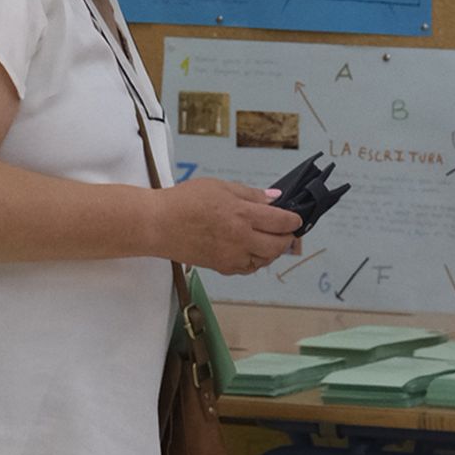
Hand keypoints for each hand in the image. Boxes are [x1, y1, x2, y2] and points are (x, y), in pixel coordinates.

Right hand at [158, 177, 301, 278]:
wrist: (159, 224)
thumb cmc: (185, 201)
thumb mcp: (220, 187)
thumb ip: (250, 194)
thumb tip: (274, 199)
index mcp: (242, 214)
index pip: (281, 221)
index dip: (293, 220)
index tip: (296, 218)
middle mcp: (241, 238)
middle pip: (278, 245)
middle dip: (287, 238)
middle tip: (287, 231)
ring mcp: (232, 256)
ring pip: (265, 260)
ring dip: (272, 251)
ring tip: (269, 239)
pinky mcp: (222, 267)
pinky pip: (248, 268)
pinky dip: (255, 261)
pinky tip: (251, 250)